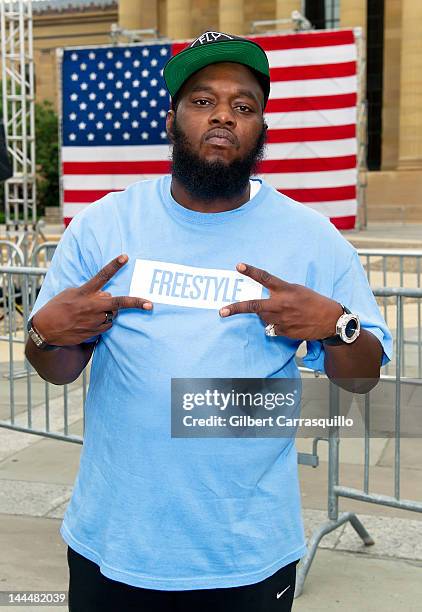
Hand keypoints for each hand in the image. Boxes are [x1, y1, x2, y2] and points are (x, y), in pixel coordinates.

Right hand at [32, 254, 152, 346]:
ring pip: (113, 314)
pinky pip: (107, 324)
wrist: (46, 330)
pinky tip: (91, 321)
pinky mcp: (94, 331)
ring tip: (93, 312)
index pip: (102, 276)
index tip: (125, 257)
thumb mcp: (71, 293)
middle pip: (118, 302)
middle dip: (135, 303)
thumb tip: (107, 294)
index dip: (114, 265)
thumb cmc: (57, 308)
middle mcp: (91, 306)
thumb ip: (90, 292)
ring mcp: (94, 320)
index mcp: (84, 292)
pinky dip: (104, 322)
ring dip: (110, 312)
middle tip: (150, 304)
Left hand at [219, 263, 342, 339]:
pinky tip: (289, 322)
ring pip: (262, 317)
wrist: (330, 321)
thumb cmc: (314, 302)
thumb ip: (280, 292)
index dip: (250, 271)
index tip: (238, 266)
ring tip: (283, 312)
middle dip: (235, 308)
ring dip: (266, 314)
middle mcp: (281, 304)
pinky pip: (271, 327)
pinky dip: (275, 324)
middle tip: (222, 311)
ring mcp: (281, 320)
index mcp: (286, 289)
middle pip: (253, 306)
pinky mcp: (283, 331)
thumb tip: (265, 300)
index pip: (265, 278)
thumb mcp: (298, 290)